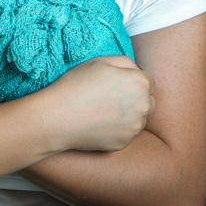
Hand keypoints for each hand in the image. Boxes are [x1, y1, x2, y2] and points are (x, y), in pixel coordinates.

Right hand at [35, 55, 155, 152]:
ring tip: (103, 110)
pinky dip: (117, 129)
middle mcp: (144, 107)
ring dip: (128, 114)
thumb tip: (136, 71)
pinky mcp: (123, 143)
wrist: (58, 117)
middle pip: (148, 101)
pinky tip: (99, 123)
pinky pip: (126, 134)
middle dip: (136, 97)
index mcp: (140, 83)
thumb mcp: (100, 61)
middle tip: (111, 96)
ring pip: (138, 119)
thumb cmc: (77, 85)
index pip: (148, 80)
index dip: (131, 79)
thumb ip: (126, 62)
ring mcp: (134, 128)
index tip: (115, 82)